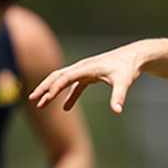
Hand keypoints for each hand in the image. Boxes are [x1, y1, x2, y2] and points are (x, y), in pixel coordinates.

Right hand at [29, 44, 143, 113]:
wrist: (136, 56)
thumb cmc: (129, 68)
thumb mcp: (124, 83)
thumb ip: (119, 97)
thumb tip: (117, 111)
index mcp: (87, 68)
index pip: (65, 78)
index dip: (54, 88)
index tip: (45, 99)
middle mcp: (82, 67)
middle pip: (57, 76)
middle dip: (44, 87)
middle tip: (32, 99)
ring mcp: (85, 71)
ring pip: (63, 79)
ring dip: (51, 91)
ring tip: (40, 104)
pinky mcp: (90, 75)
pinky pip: (74, 85)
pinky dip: (68, 95)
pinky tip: (66, 108)